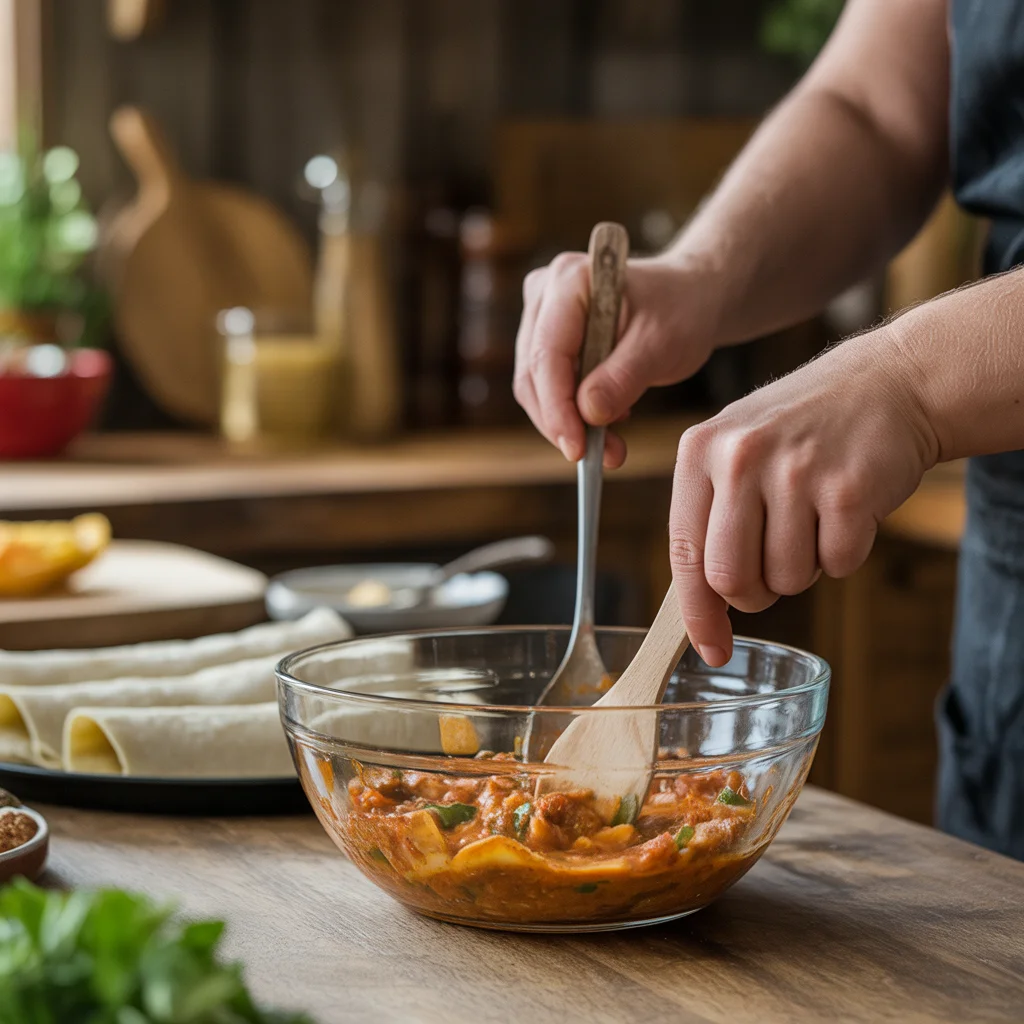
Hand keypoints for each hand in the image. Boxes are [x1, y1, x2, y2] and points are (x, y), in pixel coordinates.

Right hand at [513, 253, 720, 466]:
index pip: (548, 354)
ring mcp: (540, 315)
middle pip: (534, 374)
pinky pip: (546, 387)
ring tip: (612, 443)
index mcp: (571, 279)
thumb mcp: (662, 344)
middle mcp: (545, 293)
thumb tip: (587, 414)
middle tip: (604, 456)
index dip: (558, 407)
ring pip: (535, 386)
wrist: (690, 298)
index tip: (577, 449)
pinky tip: (606, 420)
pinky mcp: (545, 338)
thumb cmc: (680, 311)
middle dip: (564, 423)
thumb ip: (624, 378)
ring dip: (568, 424)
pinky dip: (572, 414)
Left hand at [670, 328, 938, 665]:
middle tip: (775, 568)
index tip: (712, 648)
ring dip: (804, 568)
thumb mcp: (735, 450)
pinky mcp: (847, 488)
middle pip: (731, 579)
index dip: (697, 611)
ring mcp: (794, 471)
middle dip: (755, 593)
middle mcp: (739, 457)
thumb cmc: (801, 431)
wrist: (887, 383)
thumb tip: (698, 612)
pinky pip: (838, 565)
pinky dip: (845, 553)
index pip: (685, 552)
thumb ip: (709, 518)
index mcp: (699, 450)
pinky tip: (846, 508)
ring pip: (787, 579)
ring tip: (813, 516)